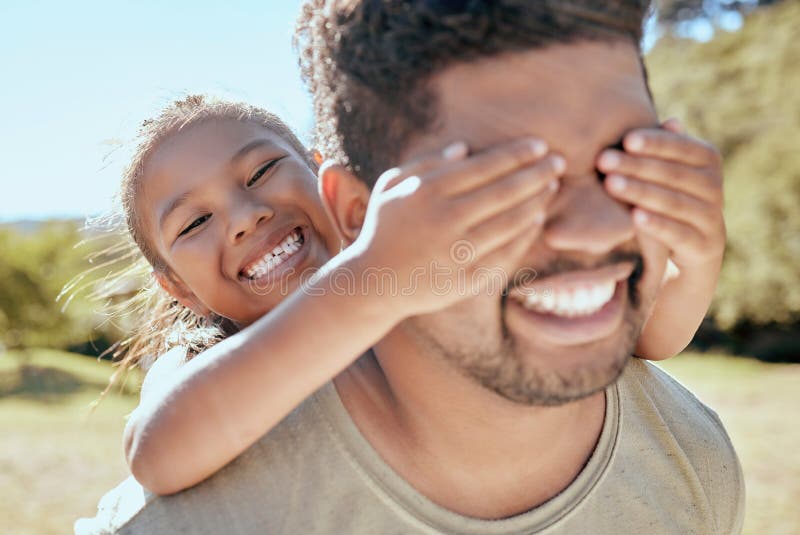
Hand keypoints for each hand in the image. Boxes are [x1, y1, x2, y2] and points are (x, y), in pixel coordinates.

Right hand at [350, 138, 563, 316]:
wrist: (372, 283)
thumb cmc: (384, 228)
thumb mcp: (392, 188)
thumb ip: (425, 164)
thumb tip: (464, 149)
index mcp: (427, 191)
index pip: (485, 166)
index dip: (517, 155)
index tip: (540, 146)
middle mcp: (445, 219)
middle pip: (504, 191)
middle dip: (537, 174)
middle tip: (560, 162)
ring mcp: (456, 252)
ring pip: (510, 222)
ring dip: (537, 202)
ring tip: (552, 188)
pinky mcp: (465, 280)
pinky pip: (505, 254)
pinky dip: (525, 236)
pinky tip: (537, 220)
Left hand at [596, 119, 725, 270]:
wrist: (690, 248)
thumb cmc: (670, 196)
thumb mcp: (667, 171)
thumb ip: (666, 148)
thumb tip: (671, 122)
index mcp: (707, 160)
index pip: (681, 147)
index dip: (655, 143)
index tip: (625, 140)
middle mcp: (714, 186)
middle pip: (673, 174)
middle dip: (636, 166)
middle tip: (603, 160)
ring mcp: (711, 217)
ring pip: (674, 202)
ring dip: (640, 191)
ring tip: (611, 184)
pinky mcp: (704, 246)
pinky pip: (678, 233)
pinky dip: (657, 224)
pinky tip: (634, 217)